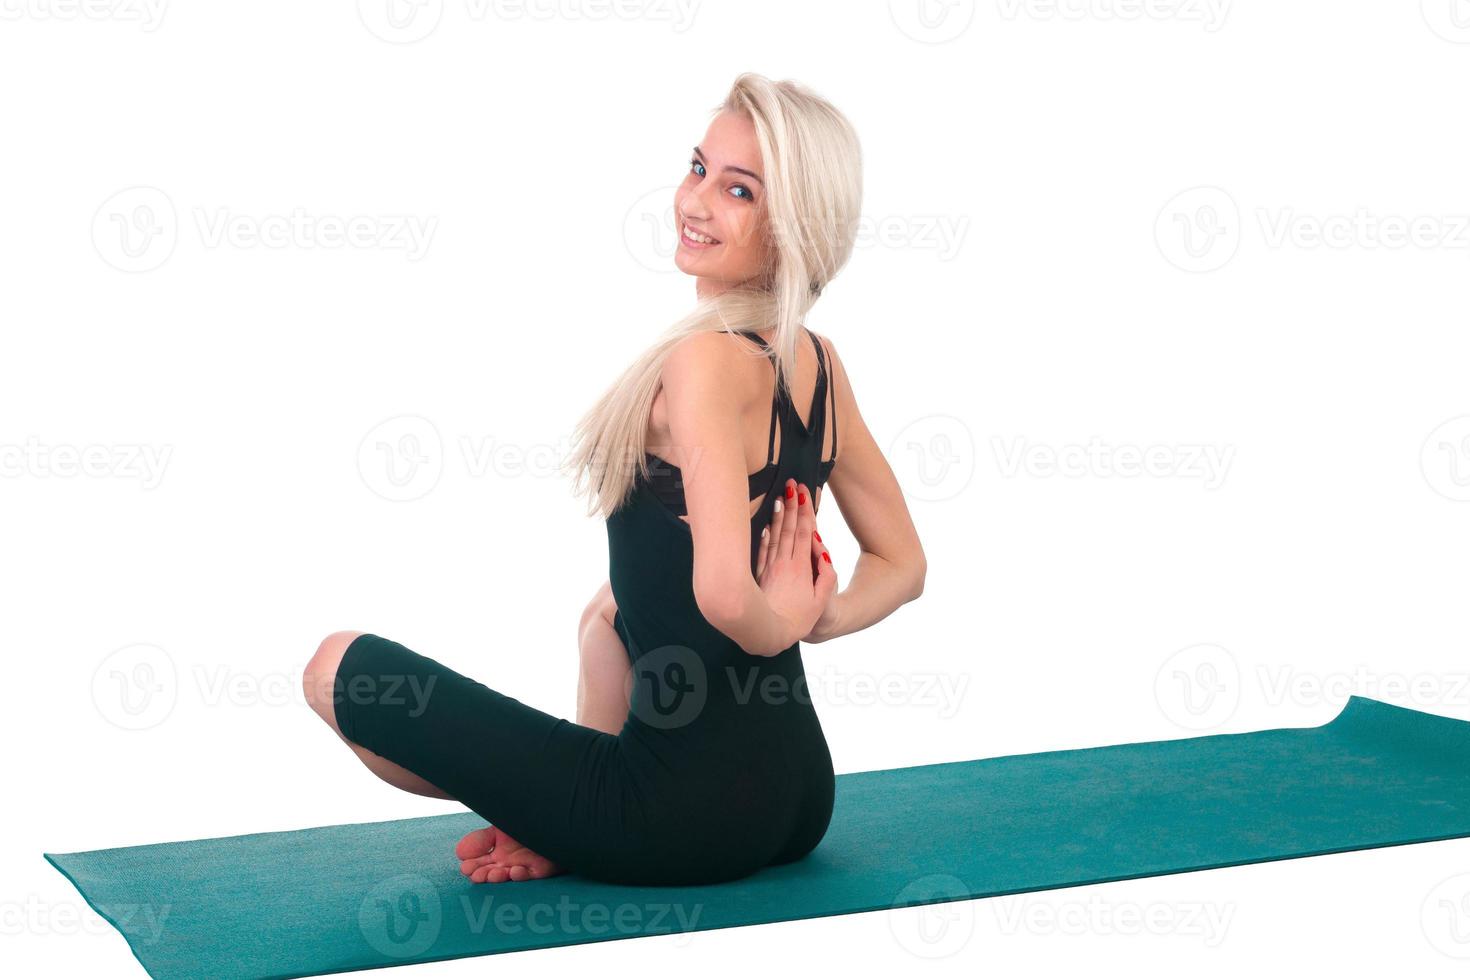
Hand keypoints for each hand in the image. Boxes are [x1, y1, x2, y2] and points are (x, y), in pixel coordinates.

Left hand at [755, 478, 836, 648]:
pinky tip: (765, 524)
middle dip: (792, 505)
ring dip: (778, 516)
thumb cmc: (796, 620)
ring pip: (775, 536)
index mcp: (801, 568)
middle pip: (789, 529)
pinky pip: (762, 550)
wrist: (766, 633)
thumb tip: (824, 550)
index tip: (805, 492)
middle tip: (792, 484)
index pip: (805, 532)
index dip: (805, 511)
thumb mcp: (821, 603)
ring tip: (780, 497)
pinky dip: (764, 535)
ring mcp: (770, 568)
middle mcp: (784, 563)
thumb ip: (826, 576)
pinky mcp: (758, 575)